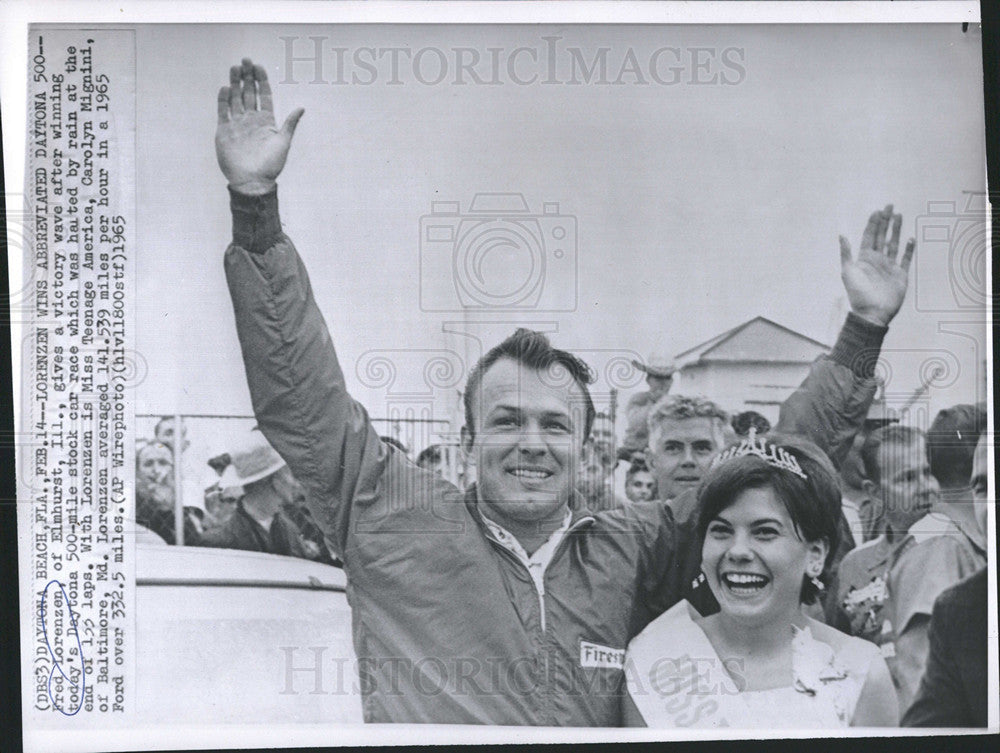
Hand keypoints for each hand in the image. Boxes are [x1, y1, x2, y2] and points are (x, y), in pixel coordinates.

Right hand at [216, 58, 303, 194]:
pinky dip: (223, 100)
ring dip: (234, 83)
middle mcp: (251, 120)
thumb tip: (302, 107)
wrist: (252, 181)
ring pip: (235, 99)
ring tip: (235, 68)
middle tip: (245, 61)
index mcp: (266, 121)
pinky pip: (223, 112)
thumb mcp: (283, 142)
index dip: (261, 81)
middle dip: (247, 77)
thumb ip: (290, 124)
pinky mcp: (224, 131)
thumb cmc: (271, 165)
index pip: (264, 96)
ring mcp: (237, 124)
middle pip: (248, 93)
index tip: (259, 66)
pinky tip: (225, 88)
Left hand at [839, 204, 914, 326]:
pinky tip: (911, 238)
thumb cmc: (858, 294)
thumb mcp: (847, 271)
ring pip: (894, 244)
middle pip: (882, 236)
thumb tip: (841, 235)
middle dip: (886, 221)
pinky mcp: (900, 275)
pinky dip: (908, 249)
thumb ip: (846, 253)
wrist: (872, 313)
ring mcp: (889, 267)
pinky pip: (905, 259)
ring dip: (897, 230)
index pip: (870, 236)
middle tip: (890, 206)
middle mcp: (877, 260)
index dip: (873, 223)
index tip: (877, 210)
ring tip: (900, 216)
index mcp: (864, 258)